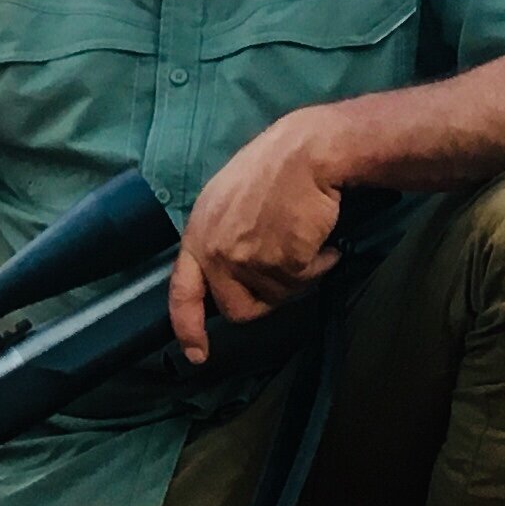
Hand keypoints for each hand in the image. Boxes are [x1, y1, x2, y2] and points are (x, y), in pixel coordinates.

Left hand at [169, 107, 347, 361]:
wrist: (308, 152)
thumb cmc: (273, 169)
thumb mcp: (225, 202)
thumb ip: (218, 241)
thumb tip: (229, 276)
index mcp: (197, 235)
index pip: (182, 293)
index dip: (187, 327)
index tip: (196, 354)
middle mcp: (216, 252)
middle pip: (238, 310)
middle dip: (265, 299)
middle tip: (287, 270)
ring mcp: (247, 260)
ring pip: (277, 297)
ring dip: (298, 275)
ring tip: (305, 239)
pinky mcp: (282, 262)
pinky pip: (304, 282)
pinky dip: (319, 265)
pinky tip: (322, 240)